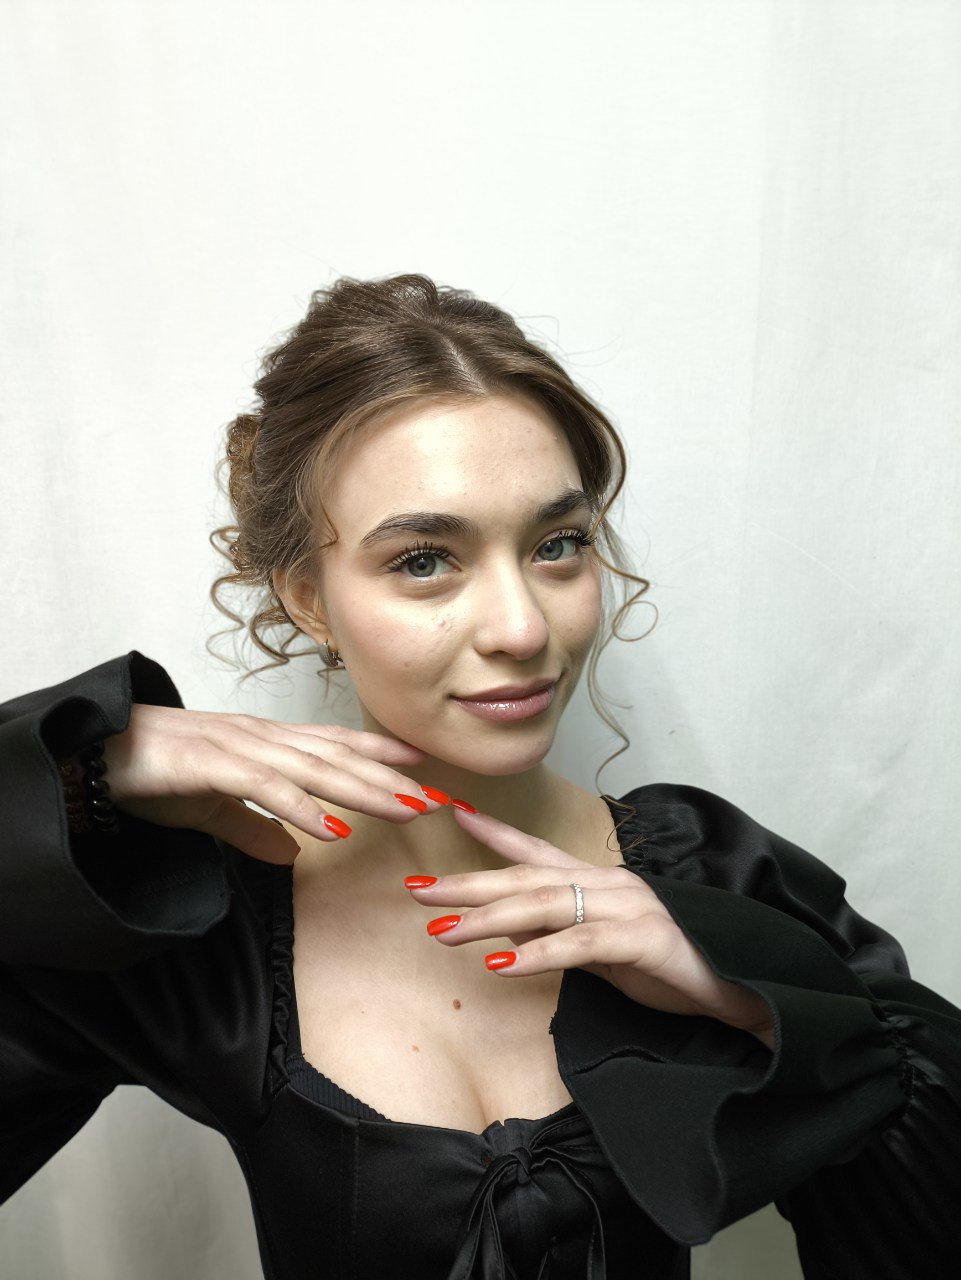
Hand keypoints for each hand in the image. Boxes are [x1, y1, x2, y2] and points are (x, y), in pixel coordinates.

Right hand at [101, 704, 444, 863]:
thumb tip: (291, 853)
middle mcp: (260, 739)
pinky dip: (300, 807)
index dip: (379, 753)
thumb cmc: (153, 773)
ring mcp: (238, 748)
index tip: (422, 766)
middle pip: (337, 758)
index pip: (333, 745)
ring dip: (362, 789)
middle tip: (437, 796)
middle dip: (389, 777)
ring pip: (313, 769)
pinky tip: (330, 828)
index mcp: (263, 744)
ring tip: (404, 808)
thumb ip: (252, 827)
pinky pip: (264, 789)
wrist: (93, 750)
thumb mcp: (211, 807)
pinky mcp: (210, 767)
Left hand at [407, 807, 774, 1048]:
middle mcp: (608, 883)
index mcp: (597, 881)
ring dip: (489, 918)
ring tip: (443, 931)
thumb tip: (510, 932)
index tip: (452, 813)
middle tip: (418, 891)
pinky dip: (539, 954)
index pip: (536, 853)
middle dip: (468, 884)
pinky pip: (581, 944)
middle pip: (526, 878)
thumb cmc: (666, 967)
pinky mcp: (642, 938)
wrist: (735, 987)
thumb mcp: (600, 952)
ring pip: (546, 905)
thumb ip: (559, 935)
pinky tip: (503, 965)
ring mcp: (626, 906)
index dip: (494, 834)